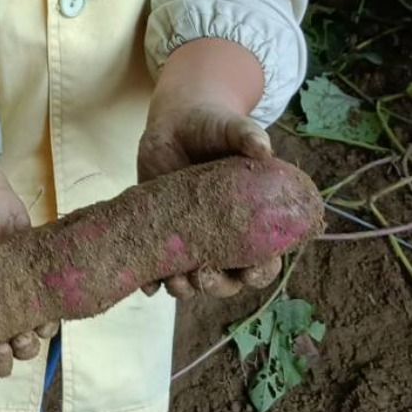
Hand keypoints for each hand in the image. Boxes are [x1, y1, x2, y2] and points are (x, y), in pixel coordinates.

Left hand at [136, 40, 283, 300]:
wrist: (178, 123)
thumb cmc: (217, 128)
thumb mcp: (233, 130)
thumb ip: (248, 137)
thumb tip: (263, 147)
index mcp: (251, 222)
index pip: (263, 259)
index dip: (260, 271)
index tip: (251, 270)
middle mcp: (222, 237)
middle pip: (227, 279)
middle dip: (219, 285)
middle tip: (206, 275)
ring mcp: (190, 238)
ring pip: (192, 280)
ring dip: (185, 288)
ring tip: (177, 282)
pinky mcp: (160, 232)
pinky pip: (157, 266)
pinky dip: (152, 280)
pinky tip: (148, 284)